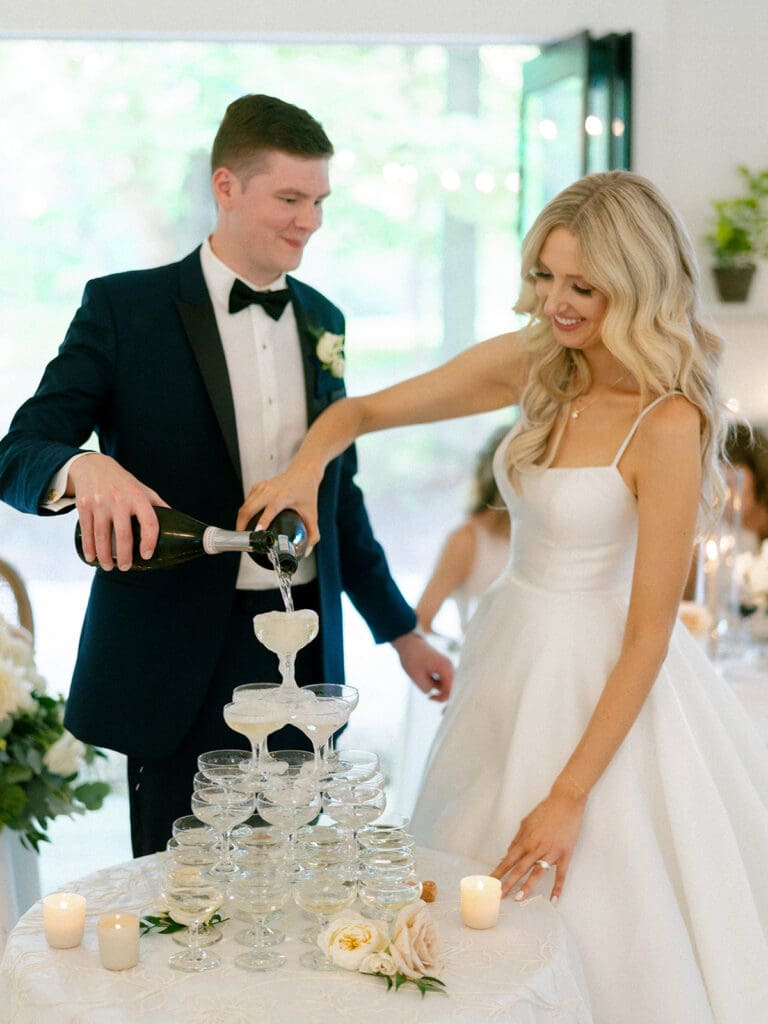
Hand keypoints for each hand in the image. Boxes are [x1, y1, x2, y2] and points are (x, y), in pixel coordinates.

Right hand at [68, 453, 166, 570]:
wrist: (94, 466)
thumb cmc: (124, 483)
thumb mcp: (143, 490)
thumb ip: (158, 506)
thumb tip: (178, 524)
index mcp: (138, 498)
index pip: (149, 522)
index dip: (149, 541)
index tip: (147, 555)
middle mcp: (119, 500)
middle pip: (123, 534)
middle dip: (125, 556)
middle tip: (126, 568)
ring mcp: (100, 503)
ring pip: (102, 536)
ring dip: (105, 556)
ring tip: (109, 567)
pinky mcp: (84, 506)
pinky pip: (86, 531)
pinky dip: (88, 548)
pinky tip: (92, 558)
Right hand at [237, 465, 321, 549]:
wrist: (303, 472)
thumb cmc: (307, 492)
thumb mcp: (312, 514)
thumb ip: (313, 534)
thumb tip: (306, 552)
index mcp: (283, 496)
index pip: (270, 510)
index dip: (262, 522)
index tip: (257, 533)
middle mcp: (270, 490)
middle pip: (249, 509)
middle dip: (242, 526)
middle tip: (245, 542)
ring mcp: (262, 487)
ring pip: (245, 506)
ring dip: (241, 521)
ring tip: (243, 535)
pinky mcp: (257, 486)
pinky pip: (247, 502)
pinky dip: (245, 514)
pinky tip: (247, 523)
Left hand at [391, 632, 453, 702]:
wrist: (409, 642)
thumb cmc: (412, 658)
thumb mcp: (417, 677)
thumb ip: (427, 688)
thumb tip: (432, 692)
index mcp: (445, 668)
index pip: (450, 689)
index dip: (442, 698)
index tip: (430, 697)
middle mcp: (449, 666)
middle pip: (451, 686)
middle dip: (441, 692)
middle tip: (428, 693)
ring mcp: (446, 665)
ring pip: (446, 682)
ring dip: (437, 686)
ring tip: (423, 679)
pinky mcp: (442, 665)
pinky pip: (443, 678)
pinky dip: (436, 681)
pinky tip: (426, 677)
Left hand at [491, 778, 586, 902]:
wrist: (565, 802)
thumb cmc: (545, 811)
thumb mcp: (526, 823)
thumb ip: (517, 840)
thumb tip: (508, 854)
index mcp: (525, 840)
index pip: (508, 860)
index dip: (498, 872)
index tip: (491, 883)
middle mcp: (536, 847)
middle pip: (519, 869)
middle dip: (508, 883)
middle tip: (498, 896)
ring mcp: (551, 852)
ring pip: (537, 873)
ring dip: (528, 887)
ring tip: (519, 898)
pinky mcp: (564, 854)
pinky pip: (561, 874)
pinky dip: (557, 888)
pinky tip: (554, 899)